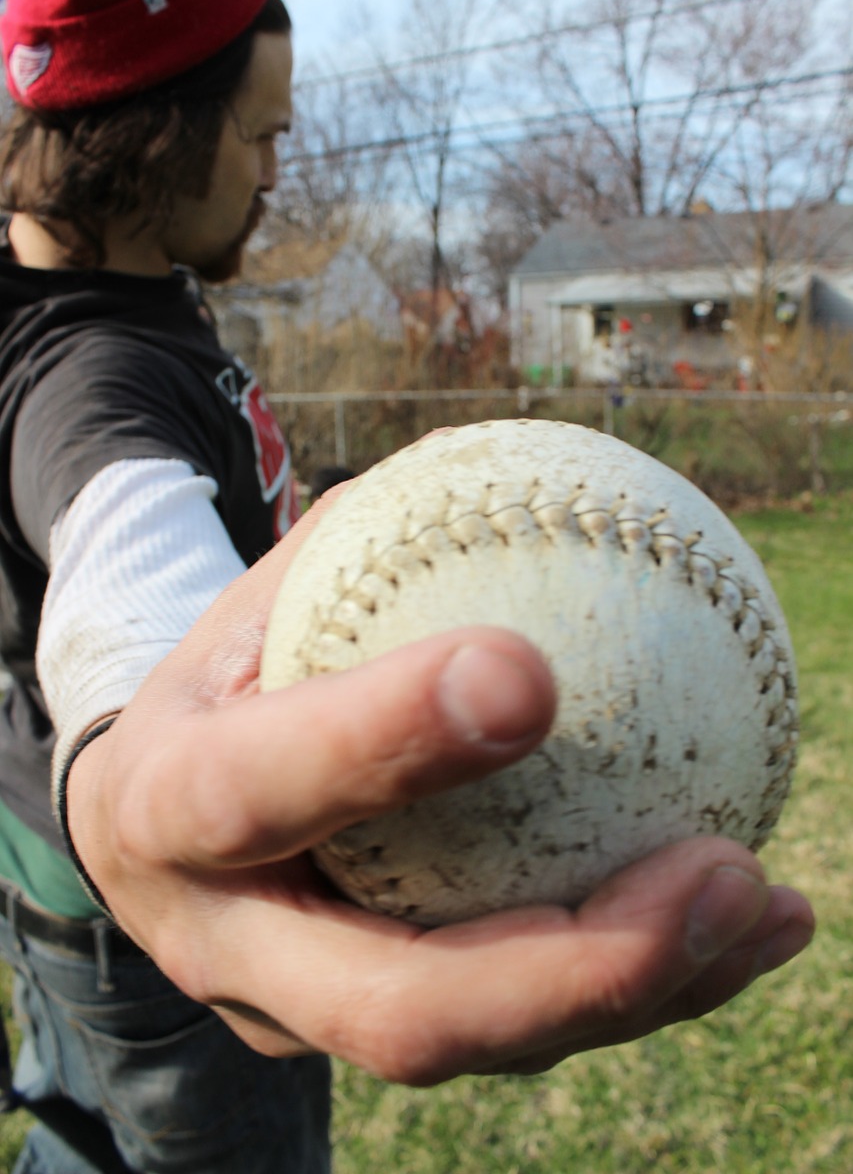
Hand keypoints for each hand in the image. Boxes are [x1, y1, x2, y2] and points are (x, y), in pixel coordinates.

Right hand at [67, 495, 814, 1084]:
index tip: (527, 675)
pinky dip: (641, 981)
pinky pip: (513, 1026)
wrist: (147, 821)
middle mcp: (226, 944)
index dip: (380, 744)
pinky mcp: (364, 1032)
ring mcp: (297, 1014)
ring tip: (766, 904)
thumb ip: (366, 555)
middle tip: (720, 870)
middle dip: (574, 965)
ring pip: (480, 1041)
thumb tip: (521, 481)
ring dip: (646, 986)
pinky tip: (742, 923)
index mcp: (165, 811)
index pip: (260, 788)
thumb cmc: (223, 679)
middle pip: (392, 1007)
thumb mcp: (255, 598)